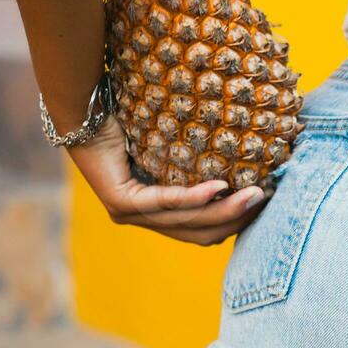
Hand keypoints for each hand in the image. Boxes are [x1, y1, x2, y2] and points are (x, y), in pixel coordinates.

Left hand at [67, 118, 267, 245]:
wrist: (82, 112)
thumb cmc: (126, 121)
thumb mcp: (167, 149)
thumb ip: (193, 164)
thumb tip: (241, 160)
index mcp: (152, 213)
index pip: (200, 232)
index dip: (233, 224)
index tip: (263, 208)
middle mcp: (139, 220)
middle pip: (199, 234)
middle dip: (236, 221)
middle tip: (265, 202)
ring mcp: (128, 215)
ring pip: (187, 222)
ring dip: (225, 211)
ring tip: (253, 195)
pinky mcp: (120, 202)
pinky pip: (165, 202)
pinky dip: (196, 198)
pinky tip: (220, 188)